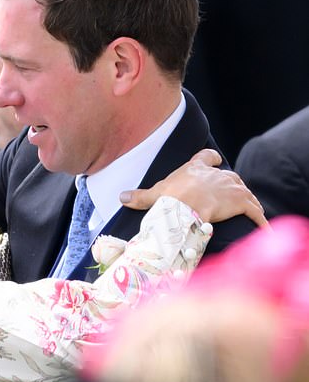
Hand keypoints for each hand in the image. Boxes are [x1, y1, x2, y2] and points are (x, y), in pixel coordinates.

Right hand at [119, 149, 267, 226]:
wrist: (187, 209)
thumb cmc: (170, 199)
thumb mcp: (153, 196)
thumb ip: (139, 196)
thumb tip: (120, 197)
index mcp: (195, 168)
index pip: (207, 157)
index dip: (211, 158)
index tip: (215, 160)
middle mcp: (216, 175)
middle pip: (229, 175)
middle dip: (230, 183)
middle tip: (229, 193)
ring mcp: (231, 187)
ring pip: (243, 190)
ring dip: (245, 199)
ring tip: (247, 209)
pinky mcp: (242, 202)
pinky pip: (254, 210)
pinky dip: (258, 218)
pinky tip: (261, 225)